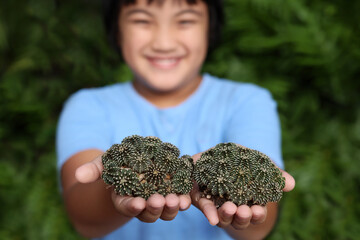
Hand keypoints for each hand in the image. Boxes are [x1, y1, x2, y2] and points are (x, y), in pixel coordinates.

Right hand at [75, 155, 191, 222]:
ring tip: (177, 201)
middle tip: (159, 201)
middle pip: (148, 212)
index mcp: (124, 199)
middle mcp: (142, 204)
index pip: (127, 206)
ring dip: (171, 208)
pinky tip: (187, 199)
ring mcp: (158, 200)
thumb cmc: (119, 161)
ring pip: (165, 211)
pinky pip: (178, 201)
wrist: (137, 159)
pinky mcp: (172, 193)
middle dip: (154, 208)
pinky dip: (183, 201)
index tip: (137, 203)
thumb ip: (95, 169)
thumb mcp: (106, 162)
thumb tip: (78, 175)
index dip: (132, 206)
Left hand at [190, 151, 294, 228]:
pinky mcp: (202, 200)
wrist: (213, 154)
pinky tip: (212, 217)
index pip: (257, 213)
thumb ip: (272, 172)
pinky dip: (210, 214)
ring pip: (223, 218)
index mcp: (250, 201)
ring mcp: (217, 206)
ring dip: (226, 216)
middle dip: (243, 217)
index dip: (258, 214)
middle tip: (243, 211)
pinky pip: (206, 209)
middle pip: (241, 220)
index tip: (259, 209)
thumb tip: (292, 184)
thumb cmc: (239, 159)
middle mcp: (234, 207)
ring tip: (229, 208)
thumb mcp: (255, 161)